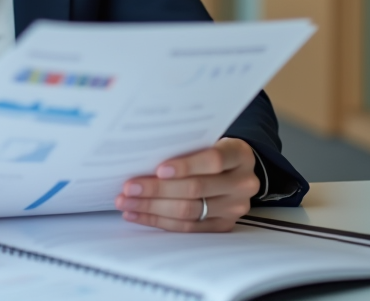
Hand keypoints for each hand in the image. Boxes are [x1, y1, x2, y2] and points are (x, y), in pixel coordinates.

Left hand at [114, 138, 259, 232]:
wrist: (236, 170)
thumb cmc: (212, 150)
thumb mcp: (207, 141)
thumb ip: (185, 147)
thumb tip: (142, 157)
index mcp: (239, 155)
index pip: (213, 160)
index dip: (185, 166)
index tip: (158, 169)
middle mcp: (243, 183)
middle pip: (196, 189)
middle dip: (158, 190)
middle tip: (129, 188)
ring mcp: (234, 208)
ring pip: (189, 211)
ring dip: (152, 208)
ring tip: (126, 203)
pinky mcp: (223, 226)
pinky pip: (187, 227)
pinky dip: (159, 221)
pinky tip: (137, 215)